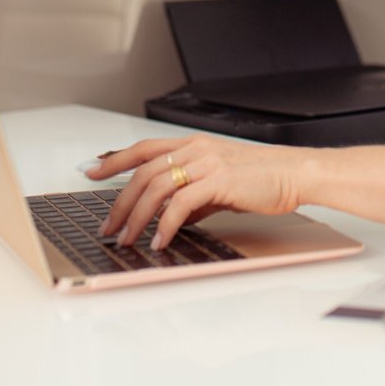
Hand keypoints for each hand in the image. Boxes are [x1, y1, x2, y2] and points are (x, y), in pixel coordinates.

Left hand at [87, 135, 307, 249]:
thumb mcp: (219, 185)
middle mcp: (195, 149)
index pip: (144, 149)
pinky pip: (180, 203)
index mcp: (193, 145)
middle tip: (108, 225)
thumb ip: (192, 198)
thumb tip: (170, 218)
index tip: (91, 170)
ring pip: (156, 186)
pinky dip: (164, 224)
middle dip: (119, 201)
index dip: (114, 159)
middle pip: (143, 171)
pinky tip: (159, 240)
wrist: (293, 173)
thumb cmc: (261, 179)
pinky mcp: (218, 180)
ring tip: (127, 238)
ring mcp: (206, 162)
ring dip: (136, 216)